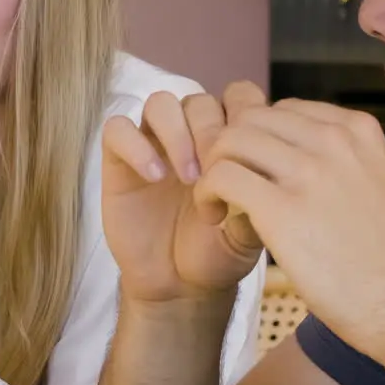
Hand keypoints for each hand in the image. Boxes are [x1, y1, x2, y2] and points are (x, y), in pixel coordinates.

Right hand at [102, 91, 264, 304]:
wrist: (178, 286)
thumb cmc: (216, 252)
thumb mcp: (250, 231)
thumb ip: (260, 199)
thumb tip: (268, 172)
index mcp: (226, 140)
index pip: (239, 98)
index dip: (244, 118)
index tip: (250, 159)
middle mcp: (189, 135)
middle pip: (199, 100)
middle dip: (210, 131)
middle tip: (217, 171)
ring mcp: (153, 144)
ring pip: (160, 103)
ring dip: (177, 132)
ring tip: (189, 176)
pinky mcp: (118, 161)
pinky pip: (117, 128)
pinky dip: (136, 145)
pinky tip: (155, 176)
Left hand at [196, 82, 384, 362]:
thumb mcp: (372, 182)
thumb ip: (334, 159)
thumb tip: (280, 152)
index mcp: (357, 129)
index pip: (282, 110)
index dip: (256, 139)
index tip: (253, 170)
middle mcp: (333, 140)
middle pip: (251, 119)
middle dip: (228, 148)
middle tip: (224, 186)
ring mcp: (309, 172)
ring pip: (229, 141)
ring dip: (212, 169)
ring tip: (217, 204)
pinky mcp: (282, 208)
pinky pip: (221, 176)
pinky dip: (207, 193)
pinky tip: (214, 216)